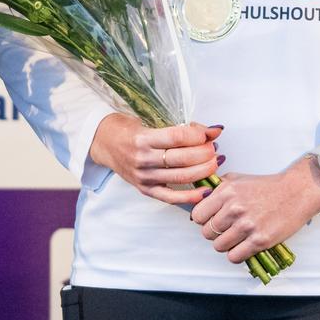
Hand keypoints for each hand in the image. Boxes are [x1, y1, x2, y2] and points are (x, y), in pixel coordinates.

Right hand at [89, 114, 222, 206]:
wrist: (104, 143)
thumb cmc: (129, 130)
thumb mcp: (151, 122)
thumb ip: (181, 128)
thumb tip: (212, 131)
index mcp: (143, 138)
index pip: (178, 137)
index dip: (199, 135)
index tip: (211, 133)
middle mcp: (142, 159)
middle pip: (183, 158)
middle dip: (205, 153)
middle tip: (214, 149)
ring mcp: (144, 177)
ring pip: (181, 176)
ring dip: (204, 170)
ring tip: (214, 163)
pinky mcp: (145, 189)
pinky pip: (171, 197)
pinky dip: (191, 196)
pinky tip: (206, 190)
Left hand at [188, 156, 319, 263]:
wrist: (297, 192)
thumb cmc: (267, 186)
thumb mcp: (238, 179)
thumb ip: (217, 188)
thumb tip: (199, 198)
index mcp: (226, 192)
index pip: (198, 215)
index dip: (204, 220)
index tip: (212, 220)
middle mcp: (234, 208)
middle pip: (207, 233)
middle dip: (215, 233)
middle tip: (227, 230)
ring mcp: (247, 225)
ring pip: (219, 246)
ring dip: (226, 245)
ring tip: (237, 238)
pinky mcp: (260, 240)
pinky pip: (234, 256)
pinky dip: (236, 254)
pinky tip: (244, 246)